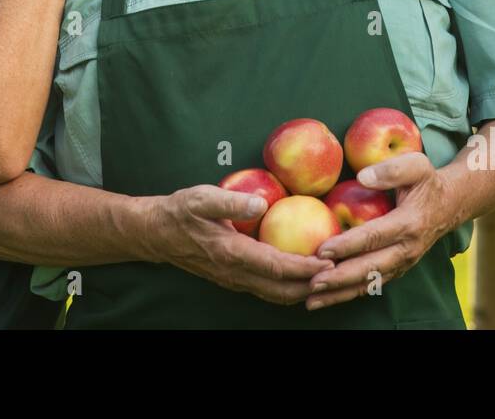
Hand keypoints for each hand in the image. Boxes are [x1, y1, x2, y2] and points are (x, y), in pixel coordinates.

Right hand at [150, 184, 333, 304]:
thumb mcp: (200, 198)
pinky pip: (267, 289)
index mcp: (231, 253)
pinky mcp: (233, 278)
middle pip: (282, 291)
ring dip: (302, 289)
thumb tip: (261, 203)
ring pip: (275, 295)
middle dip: (312, 286)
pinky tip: (302, 272)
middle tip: (339, 271)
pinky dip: (288, 285)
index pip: (276, 267)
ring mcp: (234, 280)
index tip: (330, 261)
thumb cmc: (179, 211)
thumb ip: (230, 201)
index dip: (305, 268)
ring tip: (326, 276)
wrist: (155, 233)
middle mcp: (235, 273)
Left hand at [304, 153, 451, 310]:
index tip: (322, 250)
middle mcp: (407, 249)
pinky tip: (327, 298)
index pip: (374, 237)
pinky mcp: (397, 269)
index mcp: (409, 224)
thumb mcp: (417, 165)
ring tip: (312, 300)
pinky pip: (372, 285)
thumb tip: (362, 177)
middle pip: (370, 268)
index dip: (348, 245)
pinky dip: (349, 293)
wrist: (449, 205)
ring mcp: (403, 263)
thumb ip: (391, 169)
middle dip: (340, 278)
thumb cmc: (427, 182)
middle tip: (312, 282)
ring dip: (341, 293)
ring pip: (369, 283)